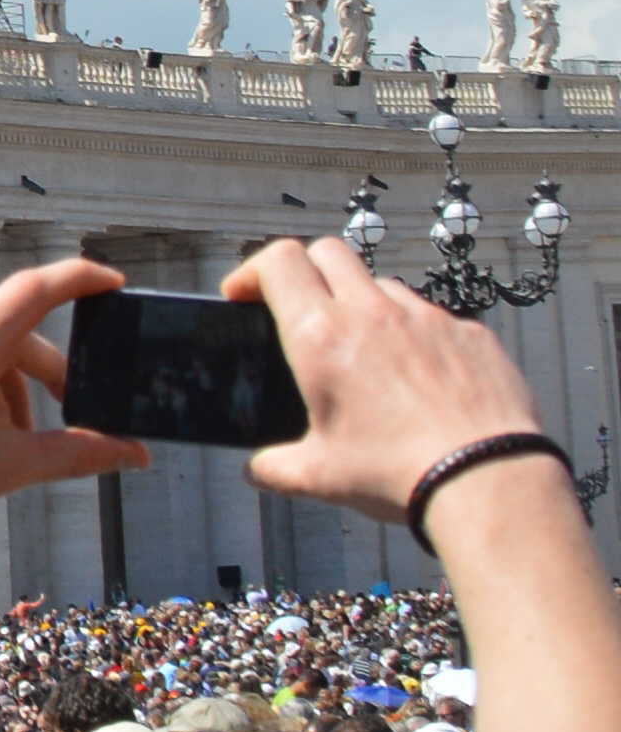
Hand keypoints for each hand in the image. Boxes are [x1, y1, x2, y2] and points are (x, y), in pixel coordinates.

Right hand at [234, 232, 555, 523]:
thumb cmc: (403, 473)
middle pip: (327, 252)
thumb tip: (260, 469)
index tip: (246, 292)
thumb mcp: (321, 476)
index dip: (253, 269)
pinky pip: (432, 317)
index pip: (278, 262)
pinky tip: (420, 378)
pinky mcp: (468, 333)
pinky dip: (416, 335)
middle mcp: (372, 314)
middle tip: (301, 307)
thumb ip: (277, 467)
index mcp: (322, 338)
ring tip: (366, 353)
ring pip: (381, 284)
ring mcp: (425, 318)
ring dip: (363, 304)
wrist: (485, 478)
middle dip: (305, 270)